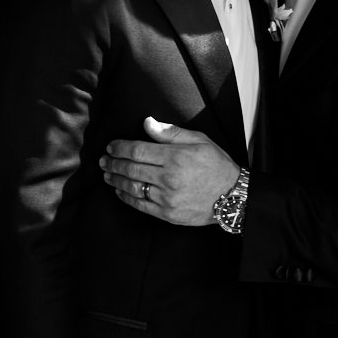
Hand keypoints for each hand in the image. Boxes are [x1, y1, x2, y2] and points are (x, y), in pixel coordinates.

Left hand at [101, 118, 239, 225]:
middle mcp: (168, 178)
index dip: (120, 147)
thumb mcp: (199, 140)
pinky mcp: (167, 214)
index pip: (137, 150)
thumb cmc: (216, 165)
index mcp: (175, 157)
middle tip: (103, 160)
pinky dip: (127, 197)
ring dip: (116, 180)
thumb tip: (147, 123)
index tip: (111, 146)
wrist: (233, 196)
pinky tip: (119, 191)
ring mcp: (167, 198)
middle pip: (131, 169)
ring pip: (132, 187)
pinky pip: (140, 205)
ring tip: (107, 175)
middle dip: (113, 163)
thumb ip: (171, 133)